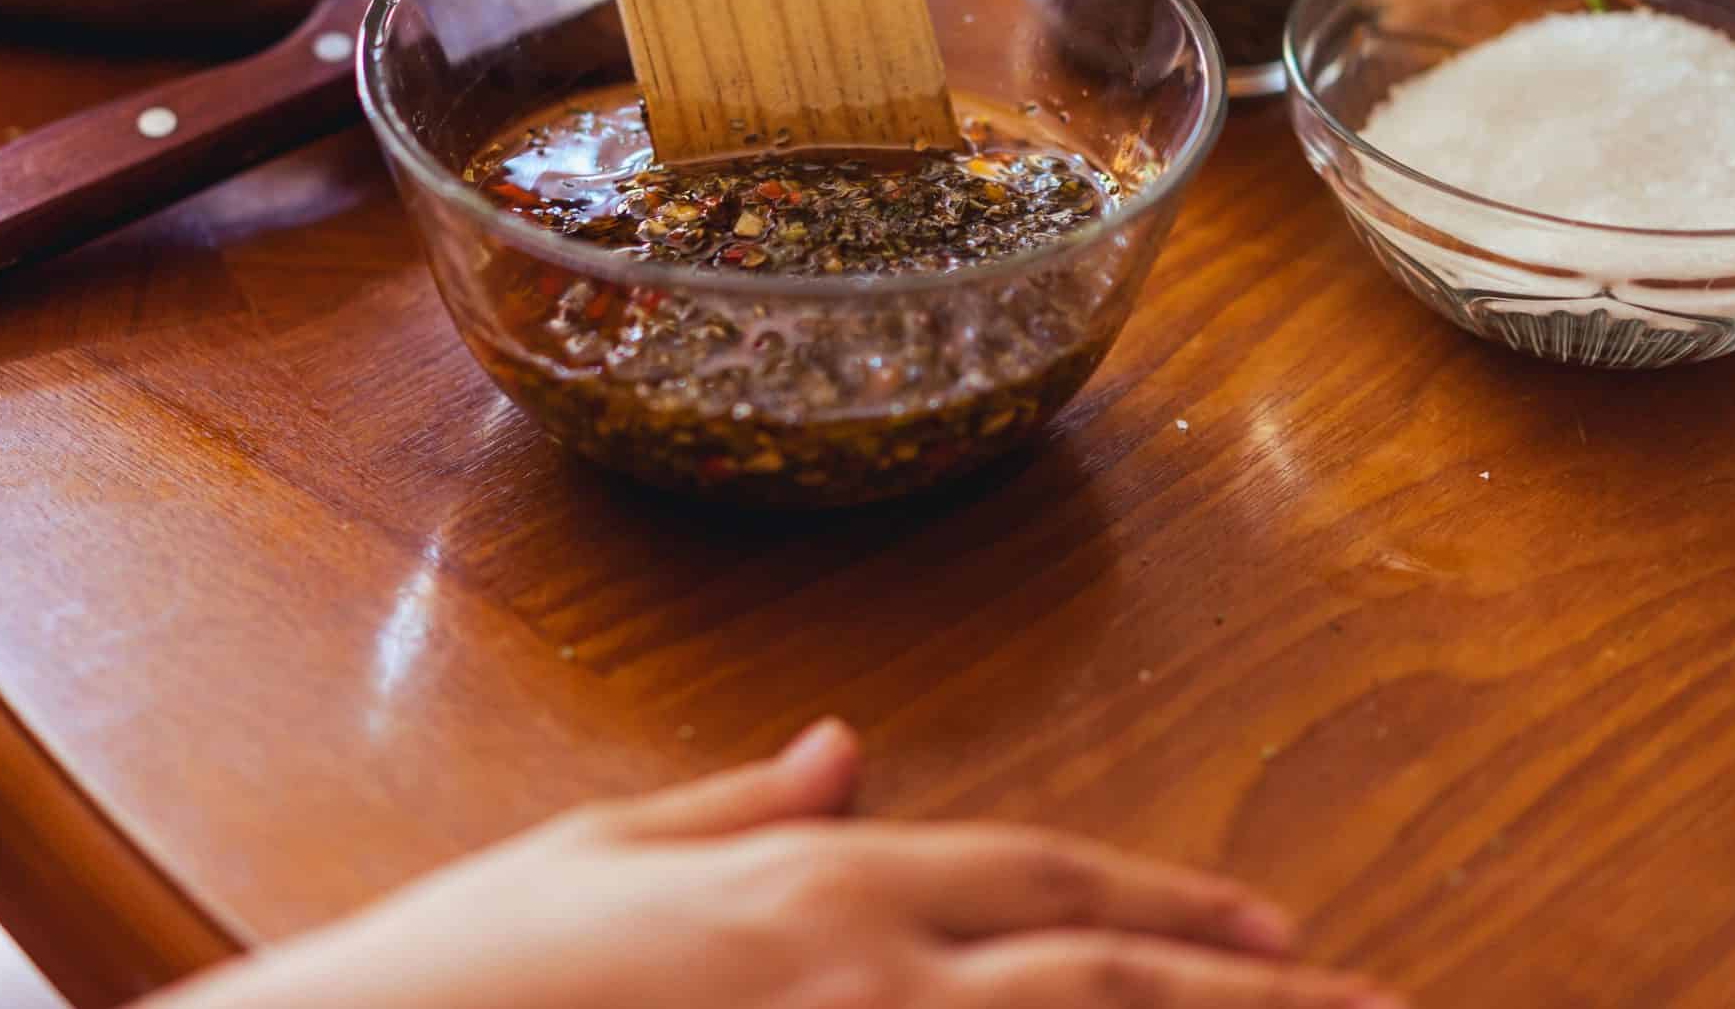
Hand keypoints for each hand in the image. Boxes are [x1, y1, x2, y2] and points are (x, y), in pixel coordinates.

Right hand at [171, 722, 1403, 1008]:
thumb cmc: (453, 972)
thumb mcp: (592, 855)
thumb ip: (735, 806)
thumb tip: (838, 751)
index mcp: (812, 888)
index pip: (1039, 885)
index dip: (1172, 905)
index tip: (1282, 937)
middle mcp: (860, 980)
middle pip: (1104, 984)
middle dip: (1256, 1000)